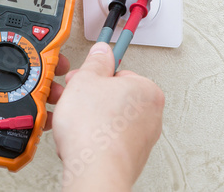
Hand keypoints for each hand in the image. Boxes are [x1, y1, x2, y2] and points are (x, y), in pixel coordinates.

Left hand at [0, 0, 68, 150]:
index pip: (10, 37)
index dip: (32, 36)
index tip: (49, 34)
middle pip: (24, 64)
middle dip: (47, 64)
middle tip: (60, 65)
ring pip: (24, 90)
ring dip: (44, 90)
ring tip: (57, 92)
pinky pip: (13, 114)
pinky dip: (32, 115)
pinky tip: (44, 115)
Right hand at [52, 42, 164, 190]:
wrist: (94, 171)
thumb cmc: (94, 130)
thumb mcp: (86, 80)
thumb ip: (95, 61)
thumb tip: (101, 51)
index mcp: (146, 89)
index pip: (118, 72)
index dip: (93, 75)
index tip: (84, 78)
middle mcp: (151, 114)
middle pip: (114, 95)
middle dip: (90, 97)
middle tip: (73, 99)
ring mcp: (142, 138)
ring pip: (109, 118)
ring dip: (89, 117)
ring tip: (72, 121)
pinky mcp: (130, 156)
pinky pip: (108, 138)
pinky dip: (94, 136)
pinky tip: (79, 138)